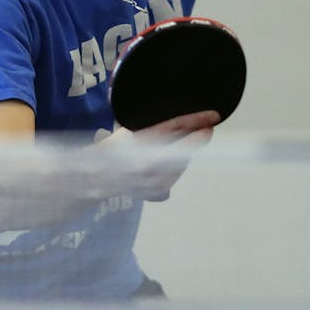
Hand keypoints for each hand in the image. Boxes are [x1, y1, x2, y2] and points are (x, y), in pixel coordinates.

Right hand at [95, 110, 217, 200]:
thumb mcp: (129, 130)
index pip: (177, 127)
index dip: (198, 120)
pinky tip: (166, 164)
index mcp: (142, 143)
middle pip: (186, 147)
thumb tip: (181, 121)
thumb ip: (153, 127)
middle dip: (196, 137)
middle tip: (205, 127)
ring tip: (179, 145)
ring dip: (185, 153)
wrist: (96, 177)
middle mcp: (151, 164)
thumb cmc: (111, 149)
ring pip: (183, 164)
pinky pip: (175, 178)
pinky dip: (174, 170)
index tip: (213, 116)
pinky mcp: (157, 193)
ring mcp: (156, 182)